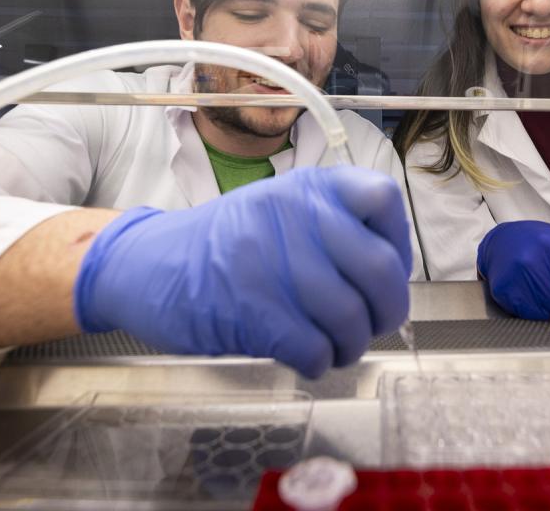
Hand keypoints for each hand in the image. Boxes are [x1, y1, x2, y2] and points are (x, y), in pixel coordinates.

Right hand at [74, 166, 412, 378]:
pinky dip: (319, 363)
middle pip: (380, 269)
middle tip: (372, 325)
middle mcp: (296, 215)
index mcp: (308, 187)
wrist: (151, 264)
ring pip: (351, 317)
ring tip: (335, 348)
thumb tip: (389, 277)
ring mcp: (273, 260)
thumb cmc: (226, 244)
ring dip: (351, 345)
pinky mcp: (252, 309)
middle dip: (386, 311)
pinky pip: (314, 347)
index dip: (398, 243)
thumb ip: (333, 225)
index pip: (384, 198)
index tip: (388, 272)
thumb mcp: (280, 208)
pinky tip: (306, 358)